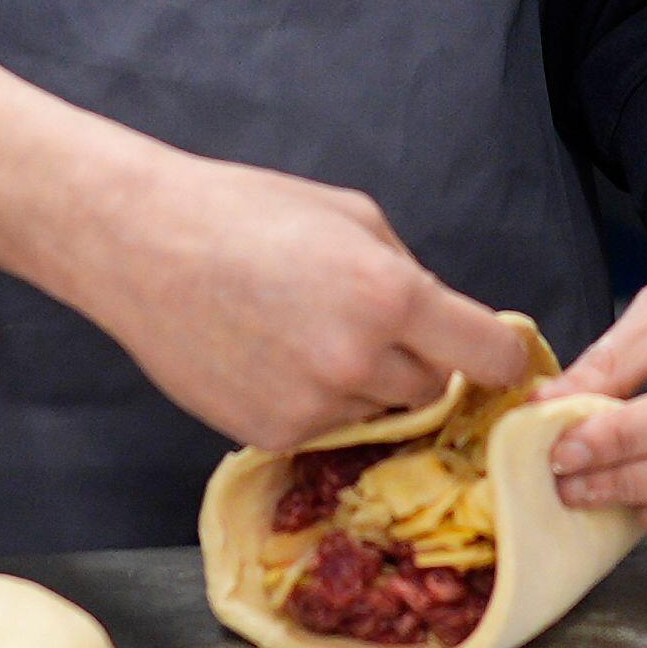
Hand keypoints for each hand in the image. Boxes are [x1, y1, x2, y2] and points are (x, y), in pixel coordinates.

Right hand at [0, 0, 533, 454]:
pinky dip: (318, 401)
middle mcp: (359, 362)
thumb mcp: (354, 217)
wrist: (143, 245)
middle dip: (425, 362)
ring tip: (315, 333)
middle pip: (436, 388)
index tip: (501, 357)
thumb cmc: (250, 212)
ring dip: (371, 385)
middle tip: (386, 328)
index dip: (503, 358)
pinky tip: (277, 357)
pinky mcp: (269, 435)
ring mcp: (312, 406)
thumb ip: (410, 274)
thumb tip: (447, 321)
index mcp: (391, 296)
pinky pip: (326, 427)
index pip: (488, 355)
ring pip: (380, 412)